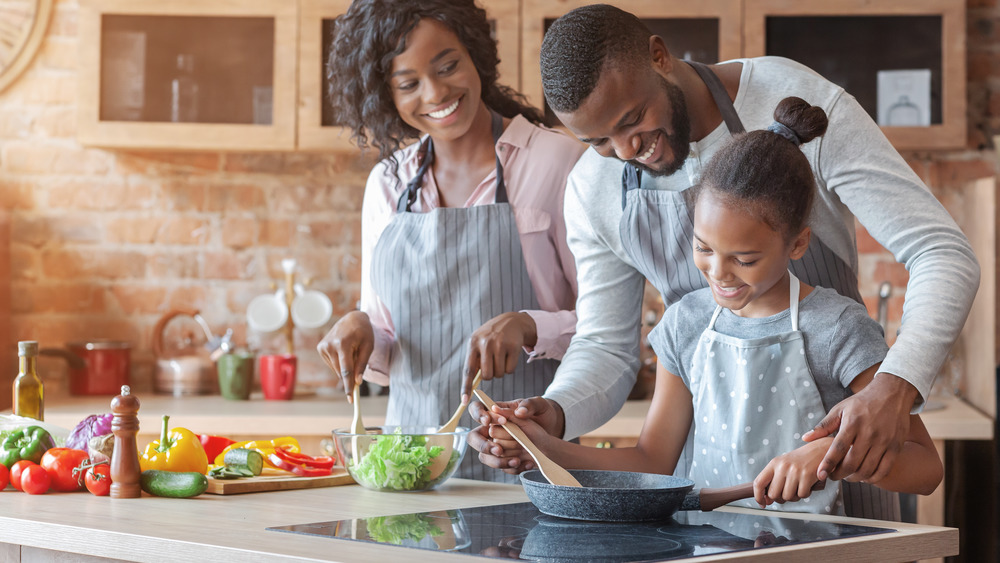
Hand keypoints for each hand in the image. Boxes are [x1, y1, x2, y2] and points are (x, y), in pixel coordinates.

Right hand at [316, 311, 373, 398]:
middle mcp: (330, 345)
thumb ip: (362, 364)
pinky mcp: (320, 348)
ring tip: (352, 353)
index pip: (346, 369)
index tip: (350, 399)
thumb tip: (358, 382)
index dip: (349, 385)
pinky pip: (332, 364)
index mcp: (343, 343)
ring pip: (336, 369)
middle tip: (358, 381)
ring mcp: (323, 346)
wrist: (352, 318)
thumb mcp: (368, 346)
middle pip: (341, 371)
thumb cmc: (363, 332)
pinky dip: (339, 363)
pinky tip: (344, 352)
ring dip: (345, 368)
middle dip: (350, 377)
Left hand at [462, 312, 537, 400]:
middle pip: (486, 376)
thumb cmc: (492, 336)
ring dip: (500, 371)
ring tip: (501, 357)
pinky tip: (509, 355)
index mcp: (473, 343)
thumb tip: (472, 384)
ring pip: (499, 374)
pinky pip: (510, 370)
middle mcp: (485, 343)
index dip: (466, 387)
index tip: (464, 401)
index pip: (468, 370)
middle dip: (490, 375)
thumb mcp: (479, 342)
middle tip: (492, 364)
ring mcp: (500, 344)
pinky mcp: (513, 346)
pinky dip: (510, 367)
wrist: (511, 321)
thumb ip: (474, 360)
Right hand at [466, 396, 563, 472]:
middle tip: (499, 450)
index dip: (478, 415)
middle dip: (484, 445)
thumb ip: (528, 405)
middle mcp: (492, 430)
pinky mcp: (504, 460)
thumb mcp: (539, 406)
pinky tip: (527, 462)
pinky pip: (501, 467)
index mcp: (497, 412)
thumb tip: (519, 412)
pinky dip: (513, 467)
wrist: (553, 435)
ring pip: (484, 457)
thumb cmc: (542, 415)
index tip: (488, 421)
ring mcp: (496, 446)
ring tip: (517, 459)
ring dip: (499, 461)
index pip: (477, 409)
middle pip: (473, 438)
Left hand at [753, 438, 829, 506]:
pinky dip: (805, 494)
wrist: (819, 450)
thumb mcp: (783, 465)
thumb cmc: (800, 461)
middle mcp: (782, 466)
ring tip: (798, 487)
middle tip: (787, 493)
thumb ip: (773, 480)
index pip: (759, 483)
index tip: (763, 504)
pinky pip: (802, 495)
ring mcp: (794, 471)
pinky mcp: (806, 476)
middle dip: (780, 498)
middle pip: (773, 494)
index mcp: (774, 463)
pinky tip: (807, 485)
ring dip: (794, 496)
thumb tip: (766, 500)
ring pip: (787, 497)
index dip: (758, 496)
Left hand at [802, 374, 916, 481]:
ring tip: (846, 476)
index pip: (837, 449)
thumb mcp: (840, 409)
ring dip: (854, 478)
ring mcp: (884, 441)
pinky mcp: (896, 447)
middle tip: (832, 476)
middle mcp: (869, 433)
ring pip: (867, 469)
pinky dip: (873, 478)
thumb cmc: (861, 403)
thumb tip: (805, 438)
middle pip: (852, 463)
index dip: (827, 464)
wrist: (891, 394)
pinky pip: (884, 470)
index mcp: (852, 424)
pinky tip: (864, 477)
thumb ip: (823, 426)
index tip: (820, 474)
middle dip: (839, 474)